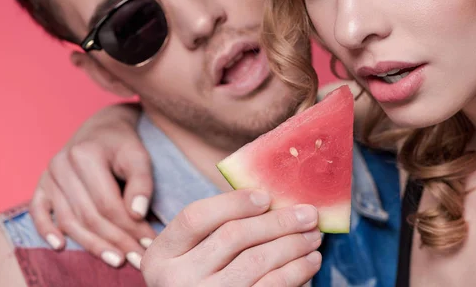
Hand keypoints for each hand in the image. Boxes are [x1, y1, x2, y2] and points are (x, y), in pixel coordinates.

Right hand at [29, 103, 156, 268]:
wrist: (103, 128)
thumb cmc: (124, 144)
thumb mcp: (139, 156)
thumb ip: (141, 182)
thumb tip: (138, 214)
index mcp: (86, 155)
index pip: (108, 203)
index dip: (130, 228)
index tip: (150, 245)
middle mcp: (62, 165)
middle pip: (89, 215)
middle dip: (116, 241)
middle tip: (137, 260)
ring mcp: (48, 175)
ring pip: (68, 220)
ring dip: (92, 245)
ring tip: (115, 261)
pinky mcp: (41, 184)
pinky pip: (38, 212)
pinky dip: (47, 230)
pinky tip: (60, 247)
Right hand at [141, 189, 321, 286]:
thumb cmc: (199, 279)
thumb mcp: (191, 255)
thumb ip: (216, 229)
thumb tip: (273, 199)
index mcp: (161, 255)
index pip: (195, 217)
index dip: (233, 202)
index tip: (267, 196)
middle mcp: (176, 279)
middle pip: (232, 236)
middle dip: (277, 221)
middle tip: (308, 213)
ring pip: (256, 261)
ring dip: (293, 245)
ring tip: (314, 235)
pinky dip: (296, 271)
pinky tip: (310, 261)